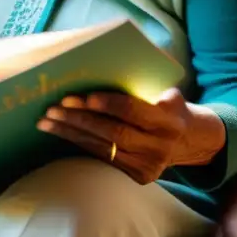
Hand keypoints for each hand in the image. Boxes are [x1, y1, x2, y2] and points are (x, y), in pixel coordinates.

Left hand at [36, 87, 225, 184]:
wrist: (189, 139)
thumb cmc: (168, 104)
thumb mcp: (166, 90)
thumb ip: (142, 82)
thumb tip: (104, 60)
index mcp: (170, 120)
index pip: (135, 111)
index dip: (109, 104)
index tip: (86, 96)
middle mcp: (161, 146)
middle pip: (115, 132)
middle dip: (82, 119)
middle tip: (55, 107)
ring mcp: (149, 166)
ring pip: (104, 148)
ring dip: (71, 133)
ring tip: (47, 121)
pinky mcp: (137, 177)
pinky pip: (103, 158)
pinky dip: (78, 144)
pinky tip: (60, 133)